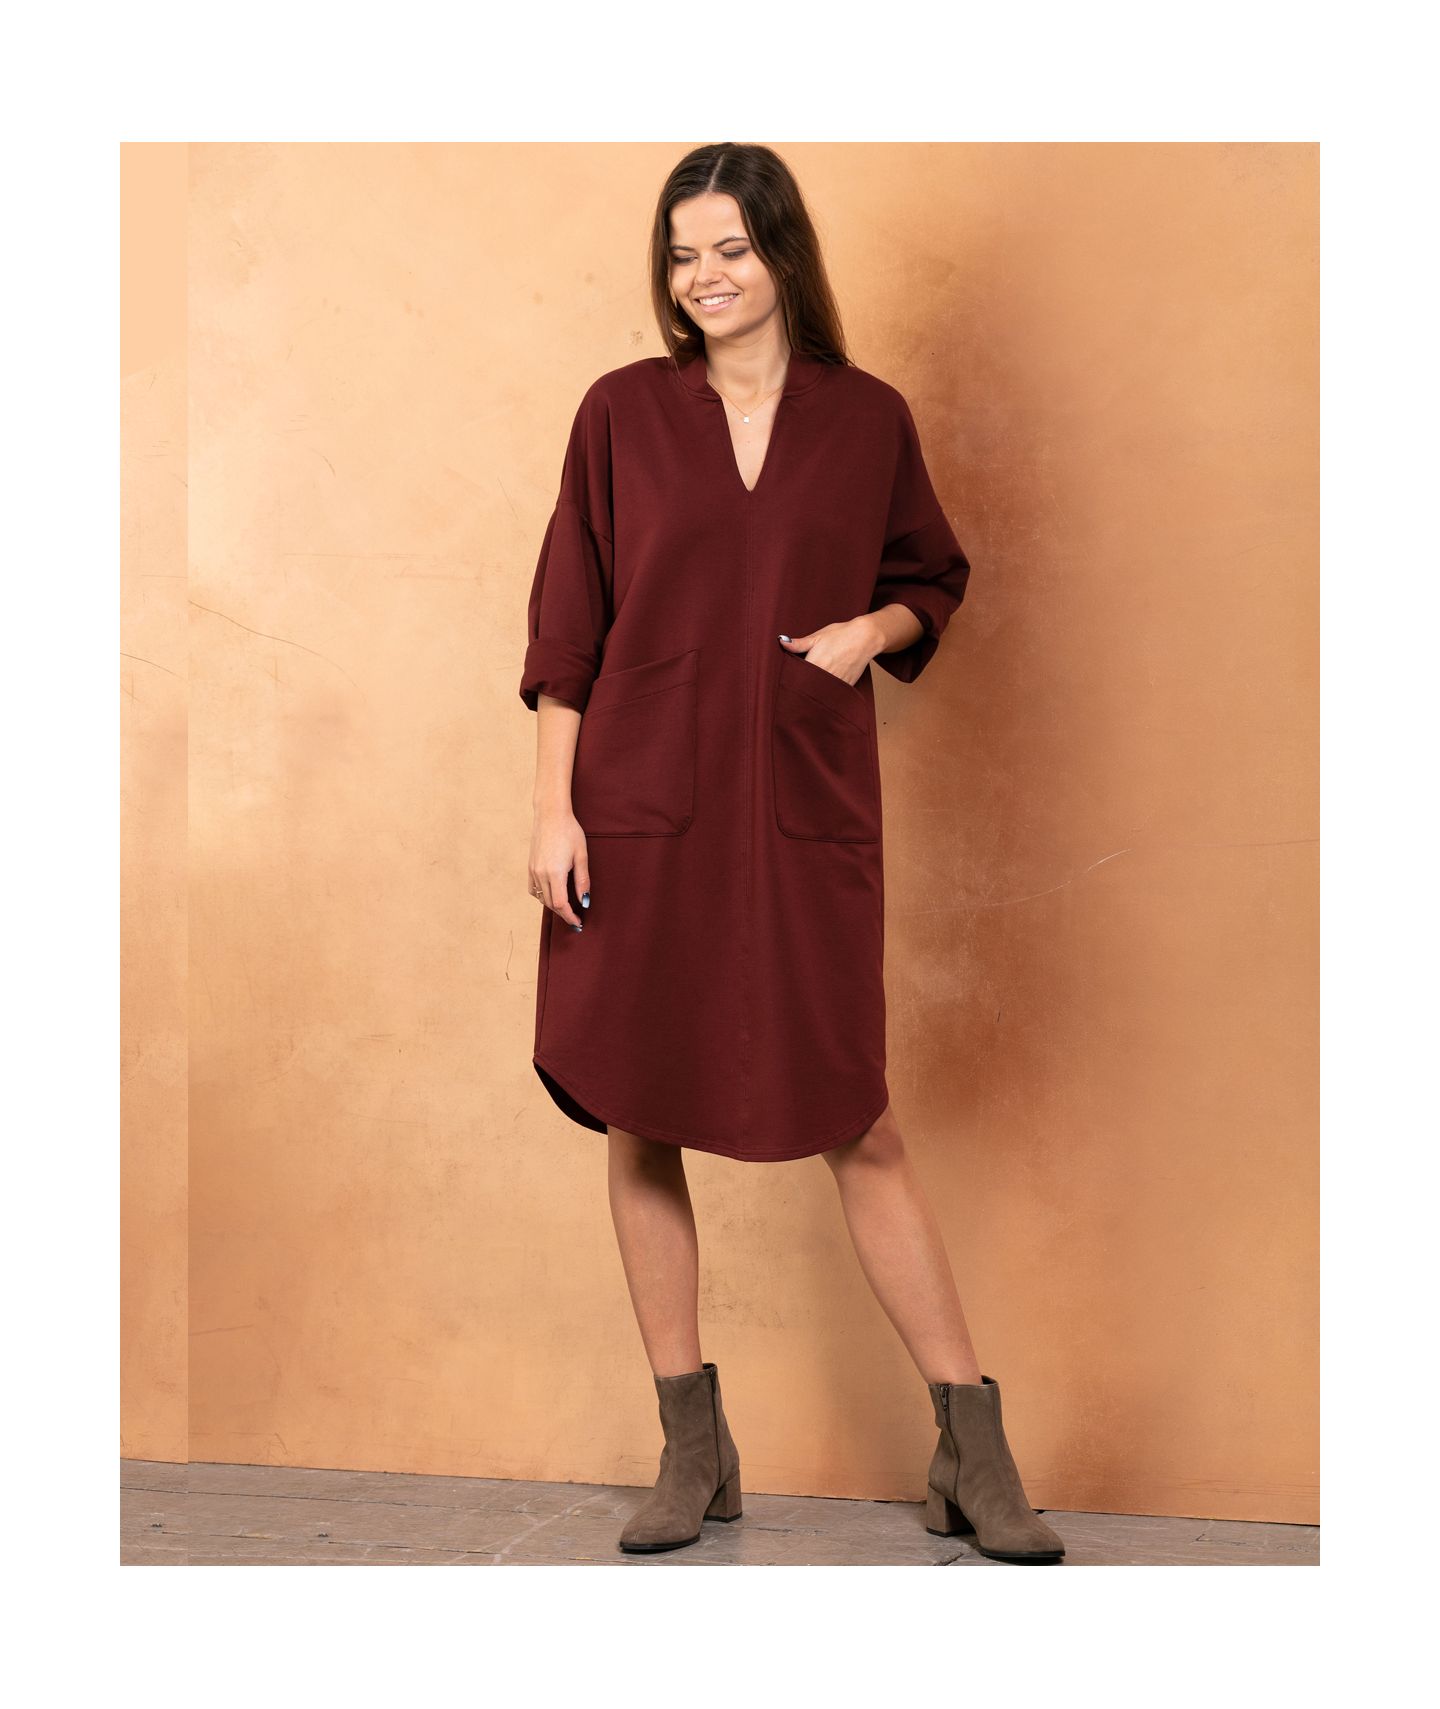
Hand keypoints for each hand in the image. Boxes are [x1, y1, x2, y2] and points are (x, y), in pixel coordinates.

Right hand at [528, 807, 589, 931]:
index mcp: (555, 873)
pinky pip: (534, 889)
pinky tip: (551, 894)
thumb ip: (582, 881)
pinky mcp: (530, 866)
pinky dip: (542, 896)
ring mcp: (533, 870)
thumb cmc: (570, 832)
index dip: (570, 917)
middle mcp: (541, 874)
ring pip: (541, 898)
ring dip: (553, 905)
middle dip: (563, 913)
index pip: (561, 904)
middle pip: (550, 904)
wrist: (550, 814)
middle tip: (575, 918)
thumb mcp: (581, 856)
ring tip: (566, 908)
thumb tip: (584, 901)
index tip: (578, 923)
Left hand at [776, 616, 881, 686]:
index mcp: (815, 664)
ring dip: (814, 693)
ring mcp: (837, 681)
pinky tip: (822, 693)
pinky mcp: (846, 685)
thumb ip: (798, 643)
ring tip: (808, 695)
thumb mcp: (818, 636)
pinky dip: (827, 693)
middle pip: (808, 689)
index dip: (792, 684)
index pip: (797, 680)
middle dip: (802, 691)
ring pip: (821, 693)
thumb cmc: (840, 634)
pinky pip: (833, 693)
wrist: (865, 637)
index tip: (787, 688)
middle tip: (794, 696)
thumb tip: (781, 641)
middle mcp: (825, 675)